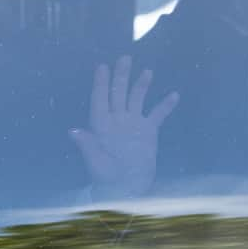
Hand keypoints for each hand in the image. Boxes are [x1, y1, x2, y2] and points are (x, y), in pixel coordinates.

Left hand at [70, 55, 178, 200]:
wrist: (126, 191)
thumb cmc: (106, 178)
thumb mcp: (96, 162)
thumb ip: (87, 146)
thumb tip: (74, 131)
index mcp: (101, 126)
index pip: (100, 99)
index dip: (101, 83)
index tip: (102, 67)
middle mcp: (116, 121)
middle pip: (118, 94)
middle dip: (121, 76)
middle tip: (124, 58)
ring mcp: (132, 125)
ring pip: (136, 99)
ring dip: (141, 85)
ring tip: (147, 72)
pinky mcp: (147, 133)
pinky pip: (157, 115)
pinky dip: (164, 105)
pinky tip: (173, 95)